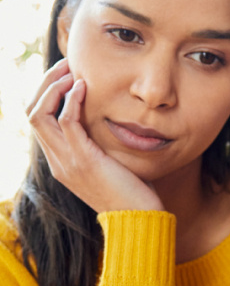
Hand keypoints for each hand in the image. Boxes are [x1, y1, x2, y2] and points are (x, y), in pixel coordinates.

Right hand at [27, 59, 164, 213]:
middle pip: (31, 112)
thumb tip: (115, 124)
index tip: (68, 75)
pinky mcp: (84, 161)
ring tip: (72, 70)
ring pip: (40, 114)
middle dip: (46, 83)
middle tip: (67, 64)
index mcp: (61, 161)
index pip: (38, 120)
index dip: (47, 94)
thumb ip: (104, 146)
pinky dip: (72, 101)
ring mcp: (67, 162)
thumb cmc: (134, 194)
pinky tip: (84, 87)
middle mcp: (57, 161)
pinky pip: (67, 123)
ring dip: (54, 86)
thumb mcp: (113, 165)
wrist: (140, 221)